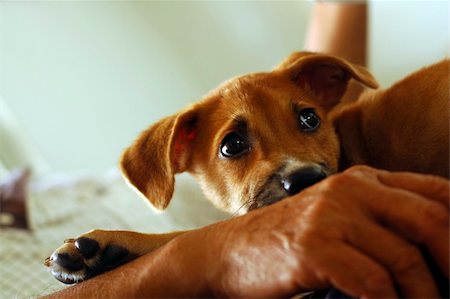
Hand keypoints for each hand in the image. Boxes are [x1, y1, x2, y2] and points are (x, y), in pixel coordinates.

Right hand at [195, 166, 447, 297]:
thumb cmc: (289, 242)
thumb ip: (381, 226)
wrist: (231, 252)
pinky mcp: (312, 246)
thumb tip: (435, 256)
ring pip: (403, 258)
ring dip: (422, 296)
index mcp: (362, 181)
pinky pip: (372, 282)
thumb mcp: (340, 221)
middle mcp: (349, 189)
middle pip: (429, 220)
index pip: (436, 192)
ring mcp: (329, 215)